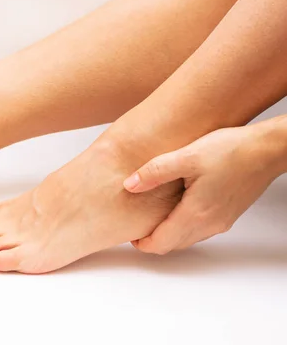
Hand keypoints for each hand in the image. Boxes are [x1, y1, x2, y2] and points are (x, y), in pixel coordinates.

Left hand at [123, 124, 280, 254]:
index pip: (161, 243)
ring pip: (187, 239)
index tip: (129, 233)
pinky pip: (200, 230)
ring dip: (168, 235)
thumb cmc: (231, 151)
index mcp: (195, 214)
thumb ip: (154, 172)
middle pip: (173, 245)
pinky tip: (177, 209)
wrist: (266, 150)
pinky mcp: (228, 215)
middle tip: (137, 226)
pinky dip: (183, 227)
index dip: (141, 243)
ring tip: (152, 218)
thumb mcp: (186, 157)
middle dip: (152, 240)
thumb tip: (129, 185)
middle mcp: (209, 224)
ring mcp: (221, 221)